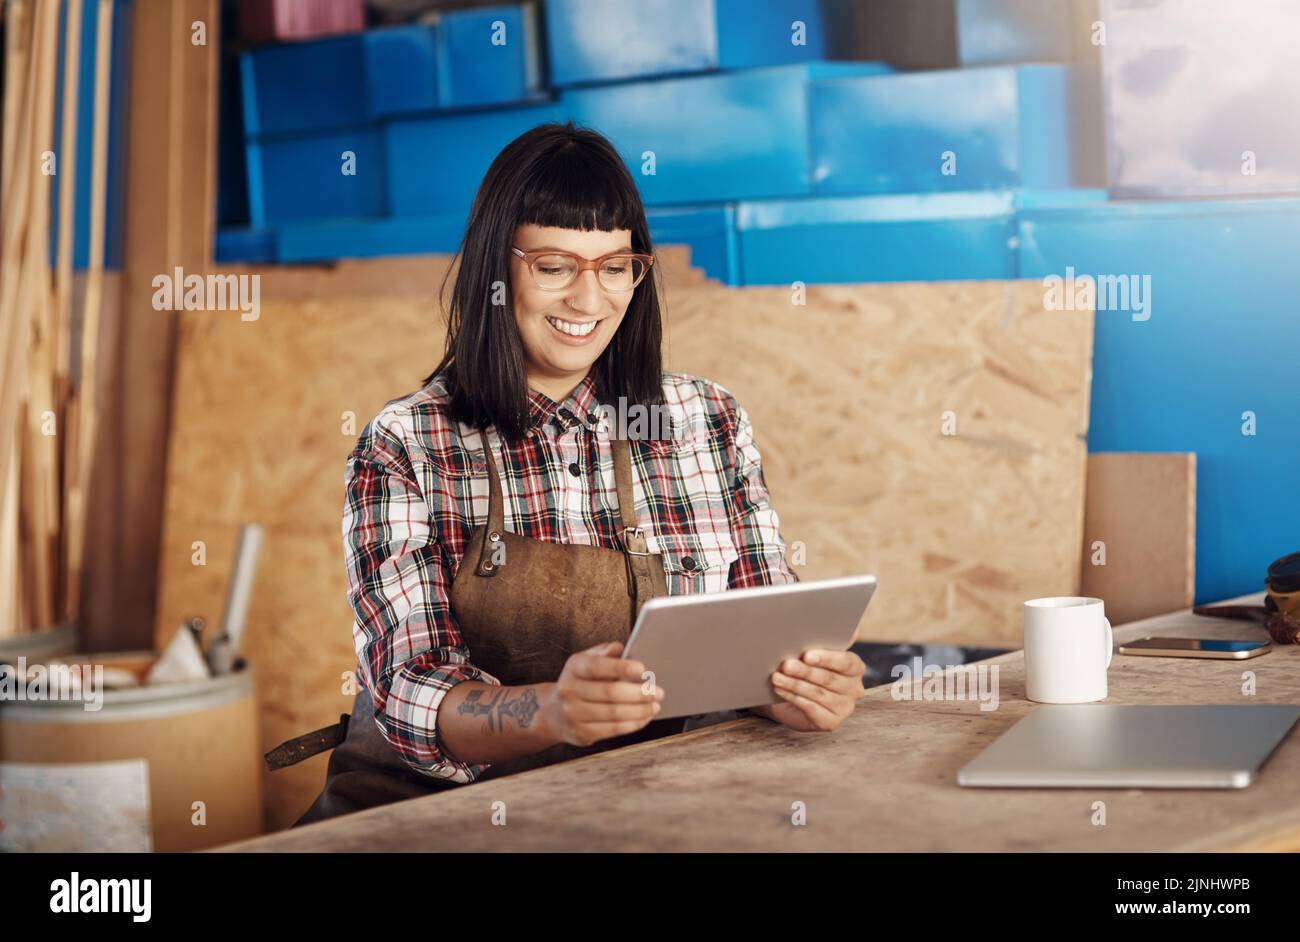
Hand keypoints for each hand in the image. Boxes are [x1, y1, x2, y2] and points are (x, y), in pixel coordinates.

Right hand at [542, 641, 663, 746]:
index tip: (643, 669)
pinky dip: (633, 724)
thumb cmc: (580, 681)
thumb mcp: (587, 660)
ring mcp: (574, 713)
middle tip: (658, 692)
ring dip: (640, 710)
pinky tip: (644, 717)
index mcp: (574, 667)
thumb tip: (619, 649)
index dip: (622, 668)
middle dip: (639, 693)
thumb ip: (604, 652)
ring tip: (655, 705)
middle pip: (610, 693)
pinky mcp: (582, 733)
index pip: (598, 666)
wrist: (554, 712)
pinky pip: (613, 729)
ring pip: (614, 713)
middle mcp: (570, 690)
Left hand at [762, 648, 865, 731]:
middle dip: (805, 671)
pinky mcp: (831, 722)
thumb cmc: (806, 669)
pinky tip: (780, 690)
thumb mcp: (814, 654)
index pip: (846, 662)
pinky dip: (793, 698)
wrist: (791, 699)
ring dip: (795, 684)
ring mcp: (844, 708)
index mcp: (855, 667)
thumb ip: (828, 640)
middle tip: (786, 664)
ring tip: (777, 676)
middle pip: (829, 678)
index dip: (827, 658)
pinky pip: (811, 708)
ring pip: (818, 693)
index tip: (807, 655)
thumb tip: (851, 630)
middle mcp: (855, 689)